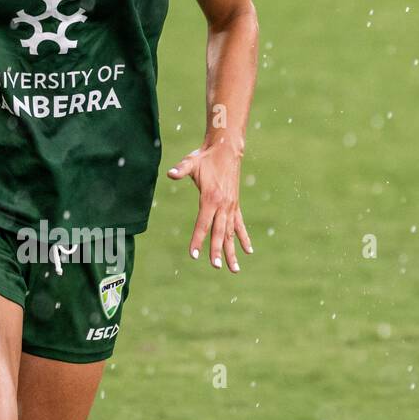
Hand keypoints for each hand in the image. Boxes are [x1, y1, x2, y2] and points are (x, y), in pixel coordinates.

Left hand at [167, 144, 252, 270]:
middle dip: (216, 251)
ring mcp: (231, 207)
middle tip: (214, 266)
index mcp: (210, 198)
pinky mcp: (235, 205)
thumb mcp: (191, 162)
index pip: (202, 224)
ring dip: (232, 251)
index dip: (197, 239)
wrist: (226, 149)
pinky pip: (240, 225)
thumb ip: (180, 170)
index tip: (193, 254)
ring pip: (230, 234)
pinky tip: (248, 251)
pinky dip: (243, 238)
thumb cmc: (205, 157)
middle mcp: (223, 205)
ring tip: (234, 270)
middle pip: (218, 233)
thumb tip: (170, 173)